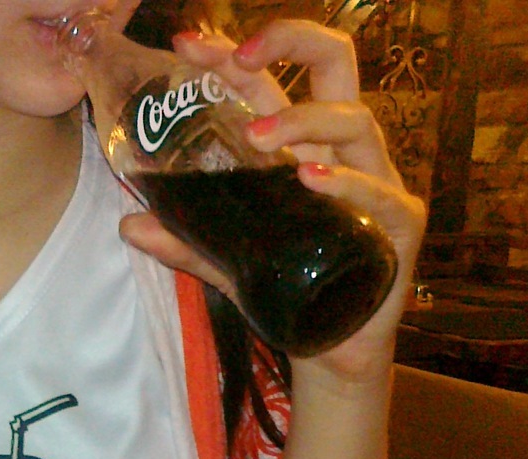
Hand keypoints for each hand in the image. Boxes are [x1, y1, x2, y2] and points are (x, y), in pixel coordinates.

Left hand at [119, 19, 426, 385]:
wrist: (332, 348)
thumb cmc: (286, 290)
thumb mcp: (226, 262)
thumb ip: (185, 241)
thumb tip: (129, 225)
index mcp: (302, 147)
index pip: (272, 81)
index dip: (235, 54)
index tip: (188, 44)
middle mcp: (342, 151)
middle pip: (335, 67)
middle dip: (292, 40)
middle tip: (241, 57)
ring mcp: (376, 183)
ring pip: (355, 122)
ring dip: (305, 120)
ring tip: (259, 135)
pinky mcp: (398, 227)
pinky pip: (379, 194)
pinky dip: (349, 183)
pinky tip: (315, 180)